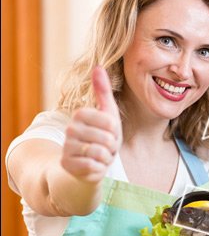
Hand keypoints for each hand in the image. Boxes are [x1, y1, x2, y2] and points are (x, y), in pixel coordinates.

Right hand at [61, 66, 122, 182]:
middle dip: (111, 147)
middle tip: (104, 147)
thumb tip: (98, 67)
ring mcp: (67, 147)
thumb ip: (103, 91)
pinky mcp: (67, 164)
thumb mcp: (108, 113)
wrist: (89, 162)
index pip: (110, 123)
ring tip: (99, 156)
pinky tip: (93, 165)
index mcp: (80, 114)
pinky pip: (93, 167)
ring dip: (105, 158)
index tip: (109, 133)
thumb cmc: (102, 136)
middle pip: (106, 139)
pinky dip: (99, 168)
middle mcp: (70, 129)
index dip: (115, 131)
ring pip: (99, 153)